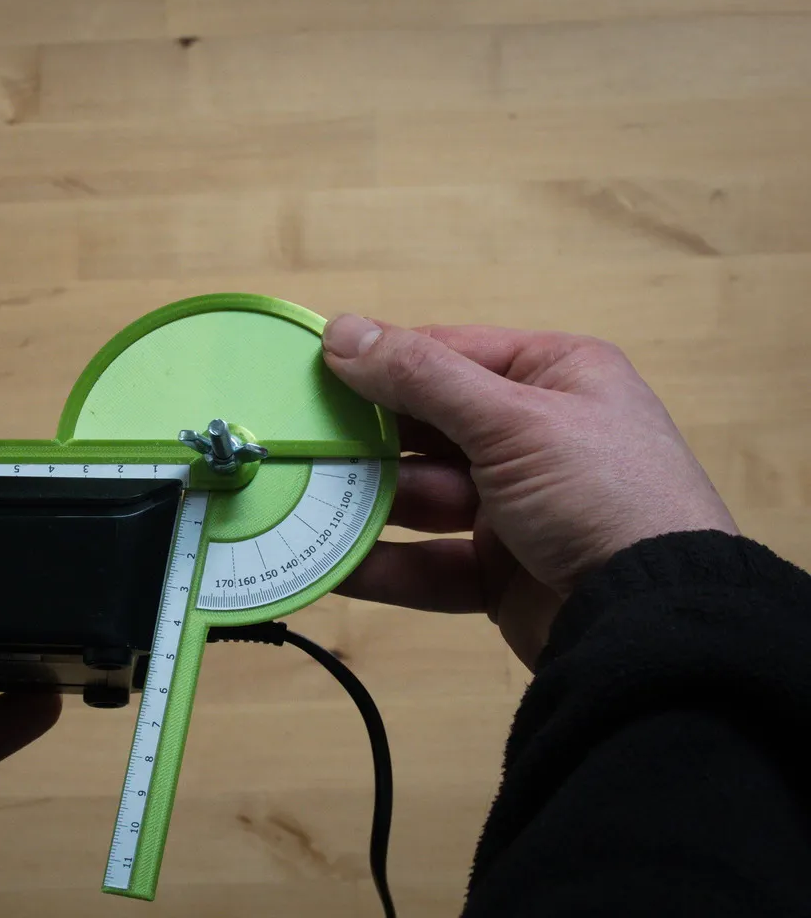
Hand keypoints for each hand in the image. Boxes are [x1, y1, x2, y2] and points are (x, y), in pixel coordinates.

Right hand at [322, 315, 737, 667]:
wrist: (657, 622)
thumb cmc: (597, 493)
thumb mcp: (511, 420)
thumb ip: (420, 376)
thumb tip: (340, 329)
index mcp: (554, 377)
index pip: (447, 354)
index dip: (379, 363)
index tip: (309, 375)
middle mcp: (536, 435)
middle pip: (427, 428)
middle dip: (365, 440)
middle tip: (295, 443)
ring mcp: (517, 507)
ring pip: (422, 497)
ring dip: (365, 503)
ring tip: (300, 503)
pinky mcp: (501, 572)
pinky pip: (429, 562)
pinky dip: (384, 565)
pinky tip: (329, 565)